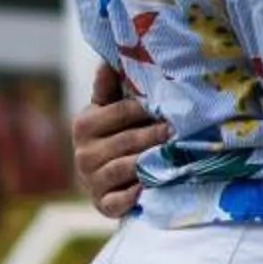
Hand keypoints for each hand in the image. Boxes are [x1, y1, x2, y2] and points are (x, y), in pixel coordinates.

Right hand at [72, 64, 163, 215]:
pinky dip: (131, 196)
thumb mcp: (105, 110)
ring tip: (175, 156)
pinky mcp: (102, 204)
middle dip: (155, 135)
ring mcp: (91, 180)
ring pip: (125, 169)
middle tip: (179, 130)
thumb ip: (108, 87)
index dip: (146, 109)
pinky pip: (117, 201)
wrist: (101, 181)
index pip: (120, 112)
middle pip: (127, 141)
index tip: (170, 105)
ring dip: (150, 163)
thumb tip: (108, 59)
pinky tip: (147, 189)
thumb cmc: (110, 136)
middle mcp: (83, 153)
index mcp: (84, 124)